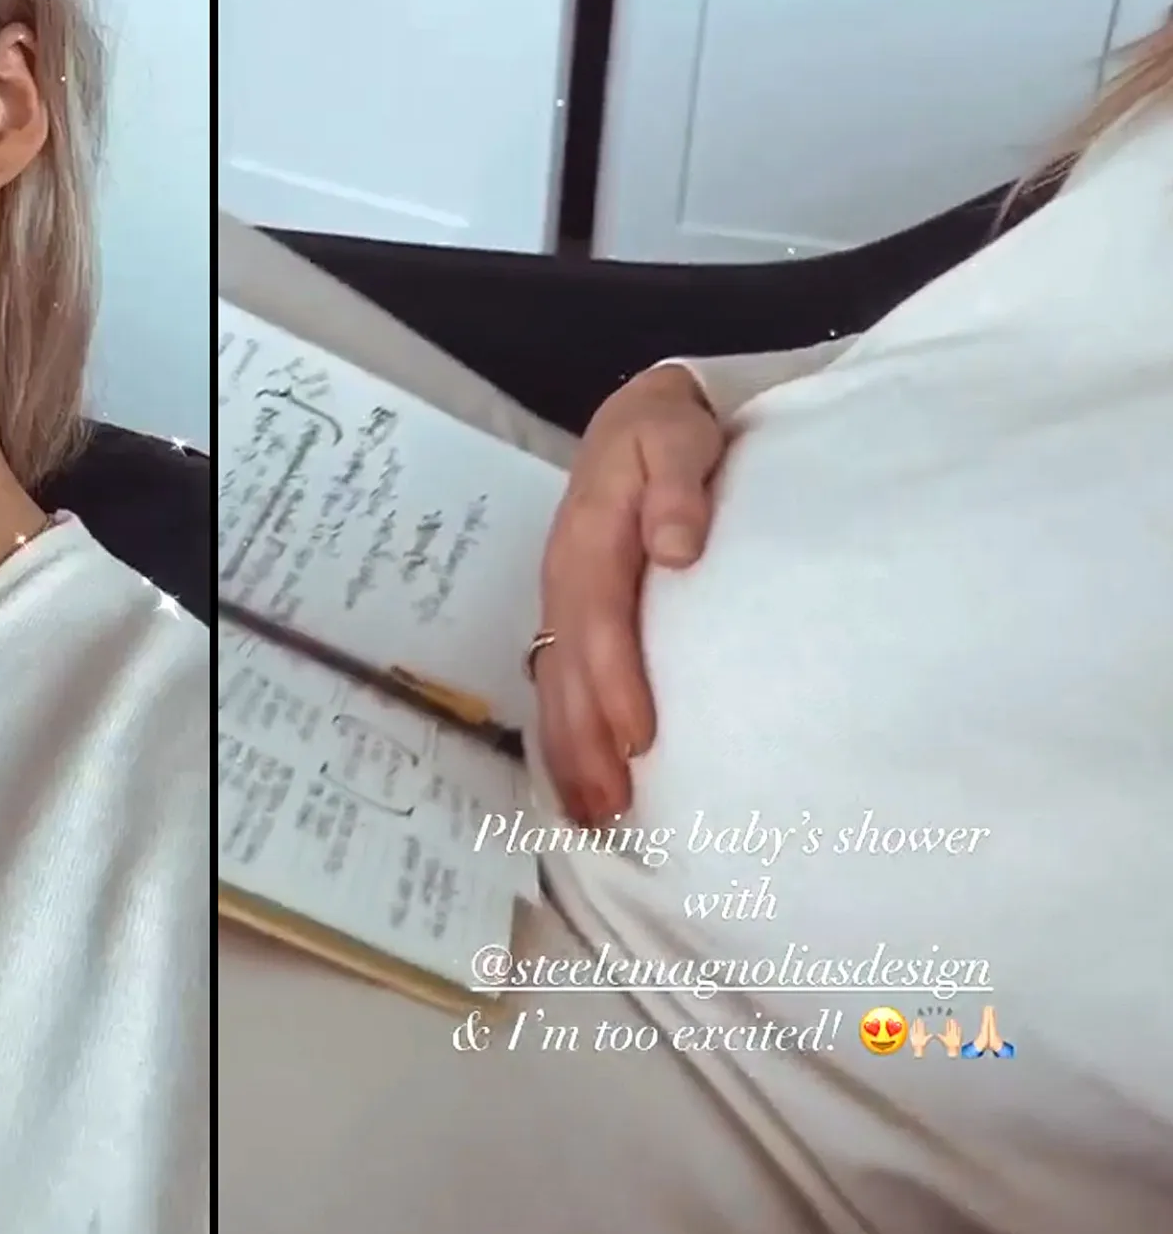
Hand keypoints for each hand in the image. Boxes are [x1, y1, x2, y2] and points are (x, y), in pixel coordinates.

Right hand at [533, 363, 725, 824]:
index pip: (599, 622)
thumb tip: (677, 550)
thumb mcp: (677, 436)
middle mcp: (565, 579)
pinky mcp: (573, 615)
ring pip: (555, 684)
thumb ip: (676, 486)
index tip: (641, 741)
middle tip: (609, 810)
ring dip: (569, 751)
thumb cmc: (668, 432)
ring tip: (592, 816)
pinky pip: (559, 680)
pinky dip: (565, 733)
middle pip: (566, 669)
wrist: (639, 417)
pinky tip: (579, 779)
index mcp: (588, 541)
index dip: (614, 683)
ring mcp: (562, 600)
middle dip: (583, 742)